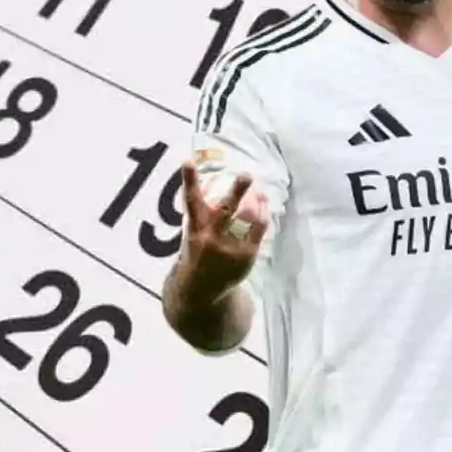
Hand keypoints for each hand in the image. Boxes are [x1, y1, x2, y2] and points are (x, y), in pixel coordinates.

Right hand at [178, 159, 268, 302]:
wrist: (201, 290)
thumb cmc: (199, 253)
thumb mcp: (193, 233)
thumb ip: (204, 214)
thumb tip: (223, 186)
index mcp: (195, 229)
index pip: (191, 201)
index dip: (189, 180)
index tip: (187, 160)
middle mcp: (212, 238)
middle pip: (225, 211)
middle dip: (236, 192)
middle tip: (245, 175)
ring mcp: (230, 248)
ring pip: (248, 220)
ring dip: (257, 202)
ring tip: (261, 190)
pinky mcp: (246, 256)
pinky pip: (258, 231)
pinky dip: (262, 216)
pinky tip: (264, 205)